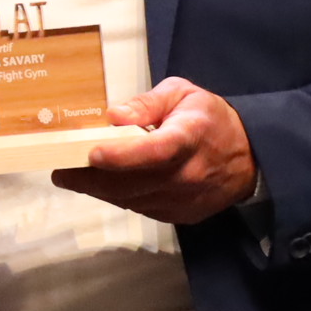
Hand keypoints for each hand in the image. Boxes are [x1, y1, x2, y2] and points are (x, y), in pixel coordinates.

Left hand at [55, 78, 258, 224]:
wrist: (250, 159)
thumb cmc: (210, 119)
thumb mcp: (182, 94)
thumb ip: (147, 103)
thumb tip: (113, 116)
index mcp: (190, 137)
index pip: (155, 152)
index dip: (122, 156)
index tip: (91, 153)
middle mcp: (188, 174)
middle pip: (133, 183)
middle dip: (91, 179)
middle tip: (60, 171)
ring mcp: (184, 200)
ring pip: (132, 200)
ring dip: (99, 189)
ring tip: (72, 176)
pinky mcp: (180, 216)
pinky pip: (141, 208)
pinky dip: (118, 197)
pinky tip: (102, 184)